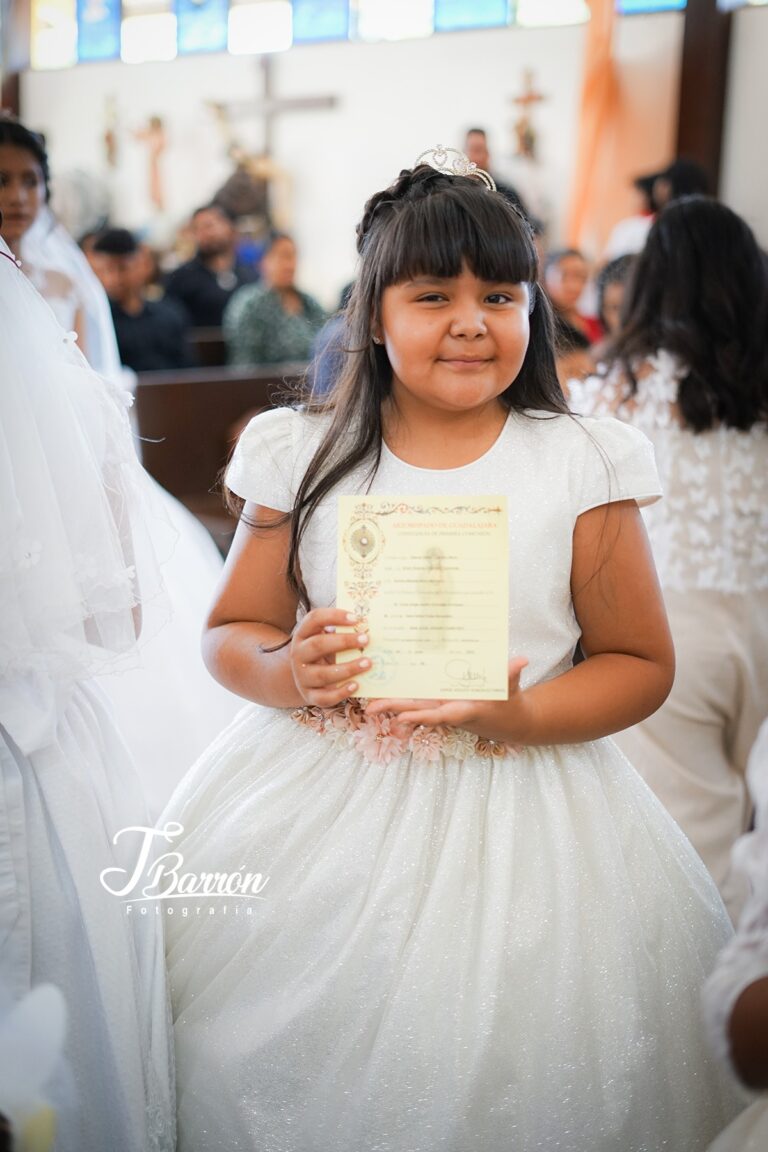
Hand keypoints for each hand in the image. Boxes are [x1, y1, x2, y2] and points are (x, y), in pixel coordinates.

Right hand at [290, 608, 370, 707]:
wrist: (305, 678)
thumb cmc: (324, 652)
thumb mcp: (326, 637)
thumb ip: (341, 630)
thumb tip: (368, 623)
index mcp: (303, 634)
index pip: (314, 619)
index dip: (334, 616)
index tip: (356, 618)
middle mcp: (299, 654)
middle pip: (318, 645)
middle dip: (344, 641)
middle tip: (366, 639)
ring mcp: (302, 677)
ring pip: (322, 674)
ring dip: (348, 668)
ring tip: (368, 663)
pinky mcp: (310, 695)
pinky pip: (325, 697)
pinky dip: (341, 692)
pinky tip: (356, 685)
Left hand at [365, 657, 528, 739]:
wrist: (509, 722)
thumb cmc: (509, 705)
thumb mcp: (511, 691)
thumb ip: (511, 676)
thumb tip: (521, 660)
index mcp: (463, 710)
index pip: (440, 715)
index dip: (421, 716)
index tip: (402, 717)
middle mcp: (448, 711)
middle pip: (417, 711)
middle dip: (394, 710)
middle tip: (370, 709)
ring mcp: (442, 707)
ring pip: (413, 705)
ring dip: (392, 704)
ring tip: (367, 703)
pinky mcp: (441, 702)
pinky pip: (418, 700)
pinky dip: (402, 698)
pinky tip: (383, 693)